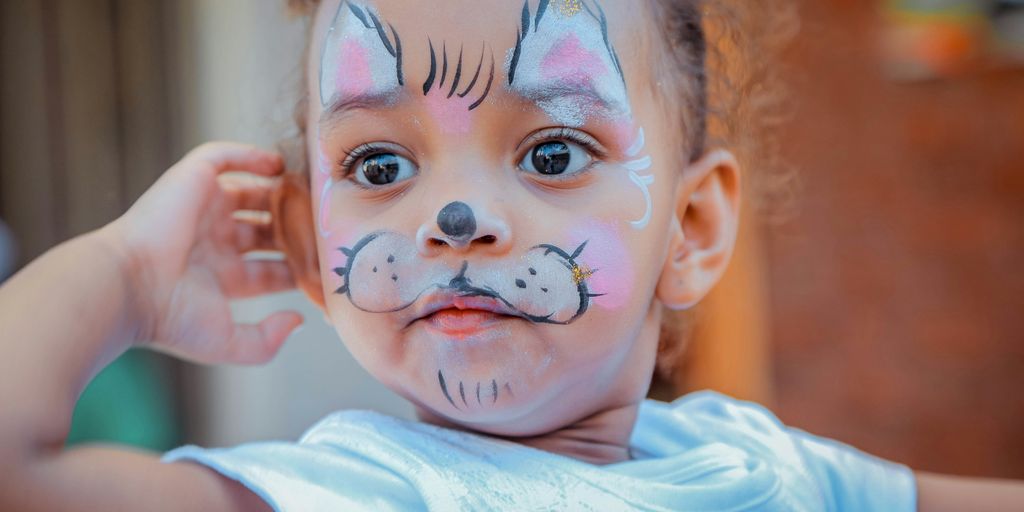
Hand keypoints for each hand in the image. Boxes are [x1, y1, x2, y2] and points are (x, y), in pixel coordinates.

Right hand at [105, 142, 303, 363]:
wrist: (127, 287)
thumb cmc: (171, 318)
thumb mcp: (227, 343)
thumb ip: (266, 341)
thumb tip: (298, 320)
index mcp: (222, 279)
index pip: (271, 270)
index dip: (298, 267)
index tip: (326, 266)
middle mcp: (214, 243)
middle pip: (267, 230)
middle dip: (295, 230)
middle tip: (324, 228)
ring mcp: (204, 211)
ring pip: (252, 193)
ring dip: (281, 193)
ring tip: (309, 194)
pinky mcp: (192, 181)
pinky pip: (224, 158)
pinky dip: (251, 156)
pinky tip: (278, 165)